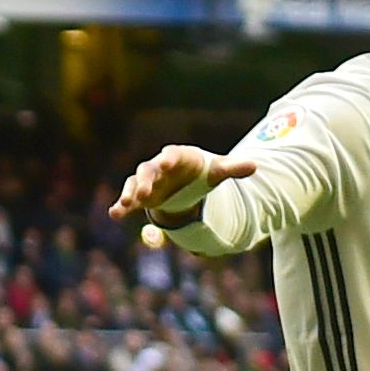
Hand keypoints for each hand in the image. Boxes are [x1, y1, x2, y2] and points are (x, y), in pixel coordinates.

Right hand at [111, 145, 255, 225]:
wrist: (186, 183)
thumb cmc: (201, 173)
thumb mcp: (217, 172)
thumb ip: (232, 168)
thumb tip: (255, 166)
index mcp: (177, 157)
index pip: (171, 155)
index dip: (168, 159)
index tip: (166, 163)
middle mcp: (158, 167)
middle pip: (148, 170)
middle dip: (145, 181)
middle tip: (142, 193)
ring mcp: (147, 181)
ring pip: (134, 183)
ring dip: (129, 193)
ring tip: (125, 205)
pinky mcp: (141, 196)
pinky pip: (127, 199)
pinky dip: (120, 206)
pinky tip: (114, 215)